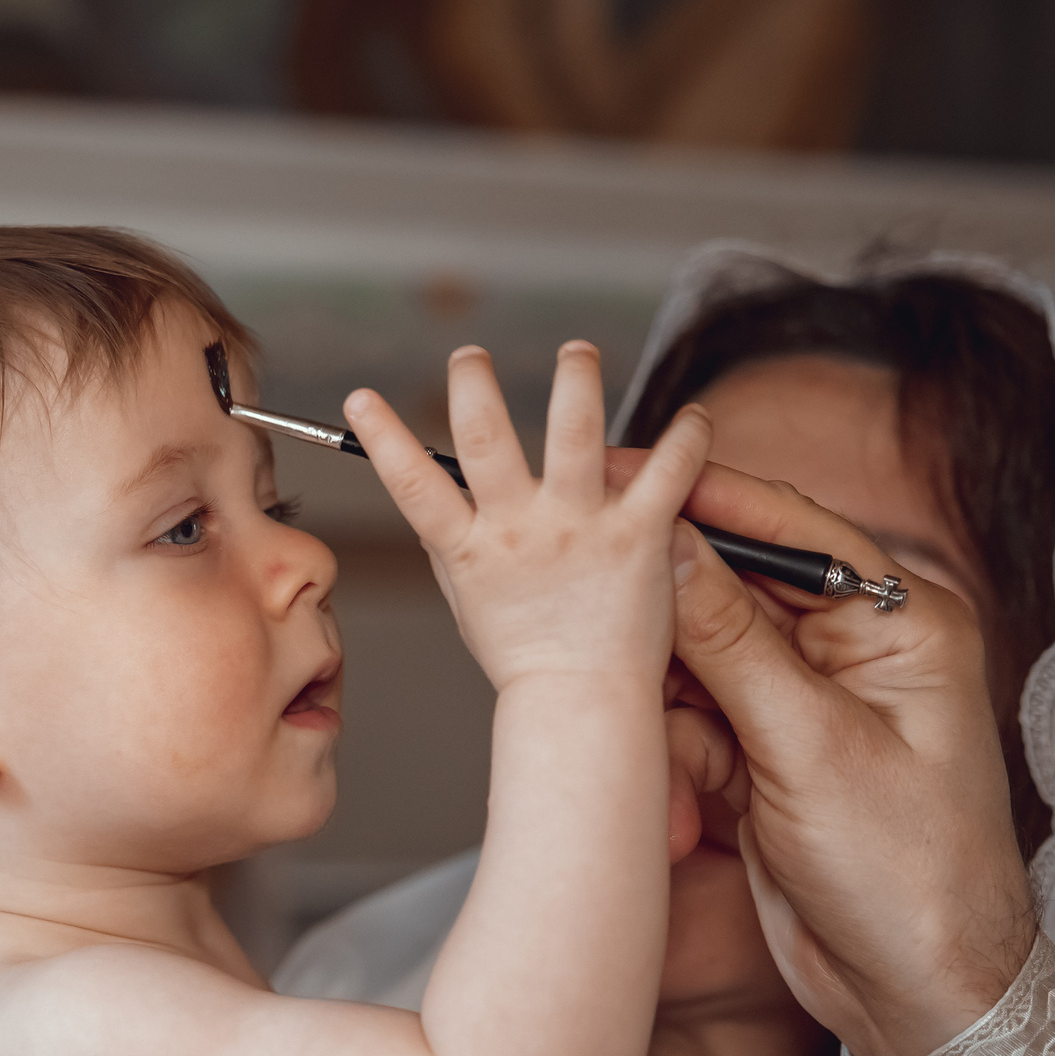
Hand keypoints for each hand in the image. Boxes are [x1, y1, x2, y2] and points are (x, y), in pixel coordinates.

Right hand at [347, 345, 713, 694]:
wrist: (582, 703)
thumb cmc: (529, 661)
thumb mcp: (470, 606)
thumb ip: (452, 555)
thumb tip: (430, 519)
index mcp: (473, 548)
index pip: (413, 485)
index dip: (381, 439)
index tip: (359, 398)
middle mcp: (521, 529)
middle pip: (484, 439)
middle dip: (472, 386)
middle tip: (469, 356)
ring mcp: (579, 528)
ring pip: (574, 434)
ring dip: (574, 383)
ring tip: (577, 352)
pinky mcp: (638, 536)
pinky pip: (667, 473)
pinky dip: (686, 439)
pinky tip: (695, 418)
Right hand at [646, 463, 1037, 1055]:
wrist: (918, 999)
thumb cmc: (911, 876)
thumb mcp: (812, 746)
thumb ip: (731, 639)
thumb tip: (668, 546)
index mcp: (900, 622)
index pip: (788, 528)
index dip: (698, 496)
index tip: (612, 473)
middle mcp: (853, 650)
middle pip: (729, 587)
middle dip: (662, 605)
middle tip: (579, 594)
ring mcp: (805, 705)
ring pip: (694, 658)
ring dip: (658, 694)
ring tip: (630, 720)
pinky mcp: (765, 756)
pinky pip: (688, 720)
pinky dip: (668, 749)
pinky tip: (675, 794)